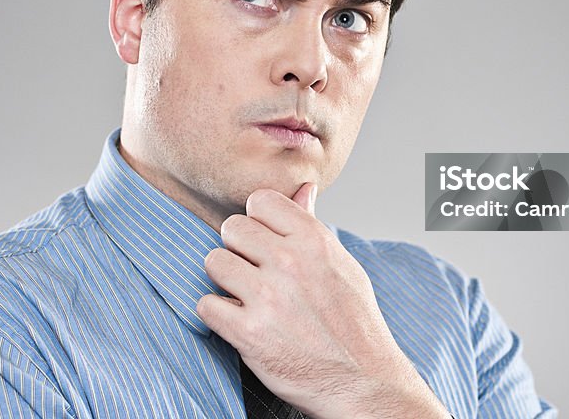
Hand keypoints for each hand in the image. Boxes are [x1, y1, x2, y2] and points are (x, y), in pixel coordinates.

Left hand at [196, 184, 449, 418]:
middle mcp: (290, 262)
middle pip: (231, 227)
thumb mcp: (342, 265)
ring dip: (224, 280)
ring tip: (246, 296)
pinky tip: (238, 321)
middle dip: (238, 248)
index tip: (266, 243)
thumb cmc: (353, 322)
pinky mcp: (249, 333)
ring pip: (213, 261)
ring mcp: (268, 297)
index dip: (258, 221)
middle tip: (253, 272)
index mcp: (314, 240)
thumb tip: (304, 187)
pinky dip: (217, 315)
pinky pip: (205, 305)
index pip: (260, 200)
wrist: (363, 382)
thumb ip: (313, 226)